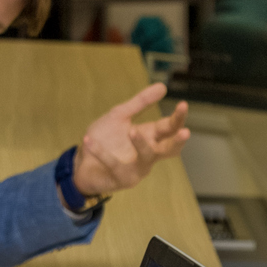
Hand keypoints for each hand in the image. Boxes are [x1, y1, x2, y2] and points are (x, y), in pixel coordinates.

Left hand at [72, 84, 189, 196]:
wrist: (81, 160)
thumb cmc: (104, 139)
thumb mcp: (119, 116)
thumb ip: (140, 103)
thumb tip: (163, 87)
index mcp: (150, 137)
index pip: (170, 127)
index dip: (178, 117)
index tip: (183, 105)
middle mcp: (148, 154)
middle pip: (170, 149)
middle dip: (178, 140)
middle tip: (185, 131)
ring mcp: (137, 169)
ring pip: (147, 157)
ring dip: (141, 144)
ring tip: (132, 131)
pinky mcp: (121, 179)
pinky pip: (114, 165)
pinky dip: (102, 152)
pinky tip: (88, 140)